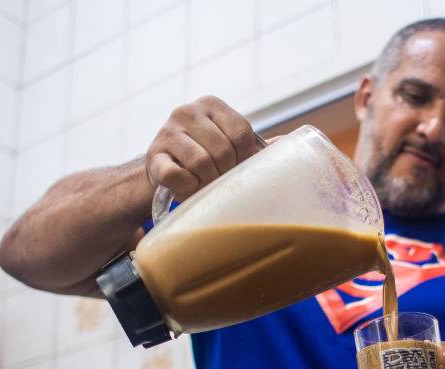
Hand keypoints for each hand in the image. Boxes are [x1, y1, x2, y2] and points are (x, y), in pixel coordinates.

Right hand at [145, 96, 262, 199]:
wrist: (165, 170)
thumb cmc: (206, 157)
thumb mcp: (230, 144)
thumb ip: (257, 144)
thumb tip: (290, 142)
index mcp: (212, 105)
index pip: (242, 133)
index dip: (245, 156)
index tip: (238, 165)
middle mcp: (187, 111)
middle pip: (224, 150)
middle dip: (226, 172)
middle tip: (220, 179)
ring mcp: (167, 132)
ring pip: (202, 164)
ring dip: (208, 181)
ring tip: (204, 182)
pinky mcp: (154, 157)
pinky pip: (178, 176)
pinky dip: (188, 188)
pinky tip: (187, 186)